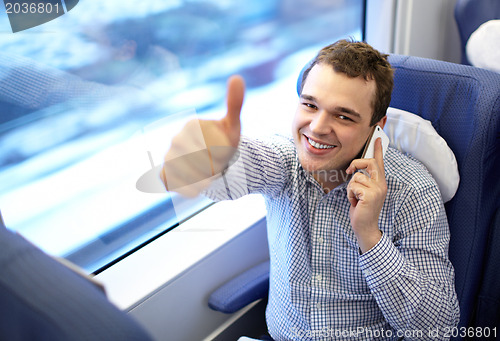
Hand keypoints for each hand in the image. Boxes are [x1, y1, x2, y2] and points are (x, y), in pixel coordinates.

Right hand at [160, 75, 244, 196]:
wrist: (215, 162)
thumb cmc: (224, 142)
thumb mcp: (233, 125)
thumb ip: (234, 103)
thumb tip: (237, 77)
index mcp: (191, 126)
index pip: (209, 147)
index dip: (220, 156)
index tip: (224, 154)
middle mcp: (176, 140)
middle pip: (197, 163)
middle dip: (212, 168)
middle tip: (218, 167)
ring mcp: (168, 157)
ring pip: (186, 175)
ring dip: (202, 180)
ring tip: (209, 176)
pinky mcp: (166, 174)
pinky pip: (172, 184)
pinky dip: (186, 188)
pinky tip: (195, 186)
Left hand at [346, 137, 386, 252]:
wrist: (365, 227)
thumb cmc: (362, 209)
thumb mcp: (364, 192)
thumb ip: (364, 180)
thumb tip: (356, 169)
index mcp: (380, 182)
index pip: (379, 162)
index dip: (378, 149)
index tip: (377, 137)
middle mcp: (382, 184)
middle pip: (369, 163)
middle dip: (356, 164)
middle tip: (349, 171)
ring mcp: (377, 190)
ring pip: (356, 176)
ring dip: (350, 188)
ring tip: (355, 198)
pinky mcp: (370, 195)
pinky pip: (353, 186)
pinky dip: (349, 194)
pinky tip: (355, 203)